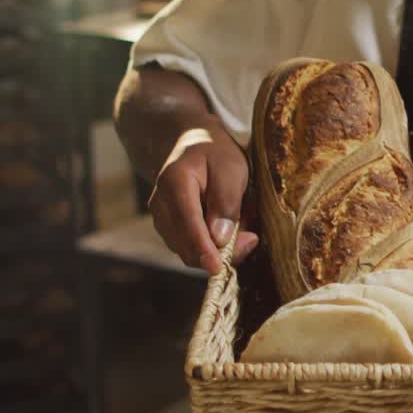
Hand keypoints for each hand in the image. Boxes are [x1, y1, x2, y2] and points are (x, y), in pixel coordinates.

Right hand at [148, 124, 259, 274]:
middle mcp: (160, 205)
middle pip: (185, 245)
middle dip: (219, 252)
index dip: (203, 249)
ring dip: (218, 249)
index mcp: (174, 183)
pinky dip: (212, 246)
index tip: (217, 268)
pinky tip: (228, 227)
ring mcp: (161, 219)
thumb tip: (219, 240)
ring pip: (188, 251)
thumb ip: (226, 202)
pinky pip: (191, 248)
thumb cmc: (216, 154)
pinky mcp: (169, 230)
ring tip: (242, 222)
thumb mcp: (231, 168)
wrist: (193, 145)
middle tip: (252, 238)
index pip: (187, 223)